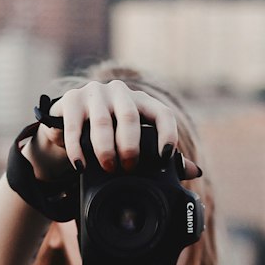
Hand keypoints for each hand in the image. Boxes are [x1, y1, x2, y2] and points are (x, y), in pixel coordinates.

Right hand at [35, 80, 202, 179]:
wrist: (68, 125)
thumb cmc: (109, 136)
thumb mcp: (135, 143)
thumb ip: (161, 156)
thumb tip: (196, 172)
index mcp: (142, 102)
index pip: (162, 113)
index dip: (167, 134)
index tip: (165, 156)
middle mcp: (120, 93)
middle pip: (130, 117)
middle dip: (130, 145)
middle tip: (128, 167)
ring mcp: (95, 93)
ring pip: (102, 121)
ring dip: (105, 148)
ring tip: (108, 167)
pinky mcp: (71, 99)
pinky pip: (74, 125)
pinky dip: (76, 148)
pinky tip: (80, 165)